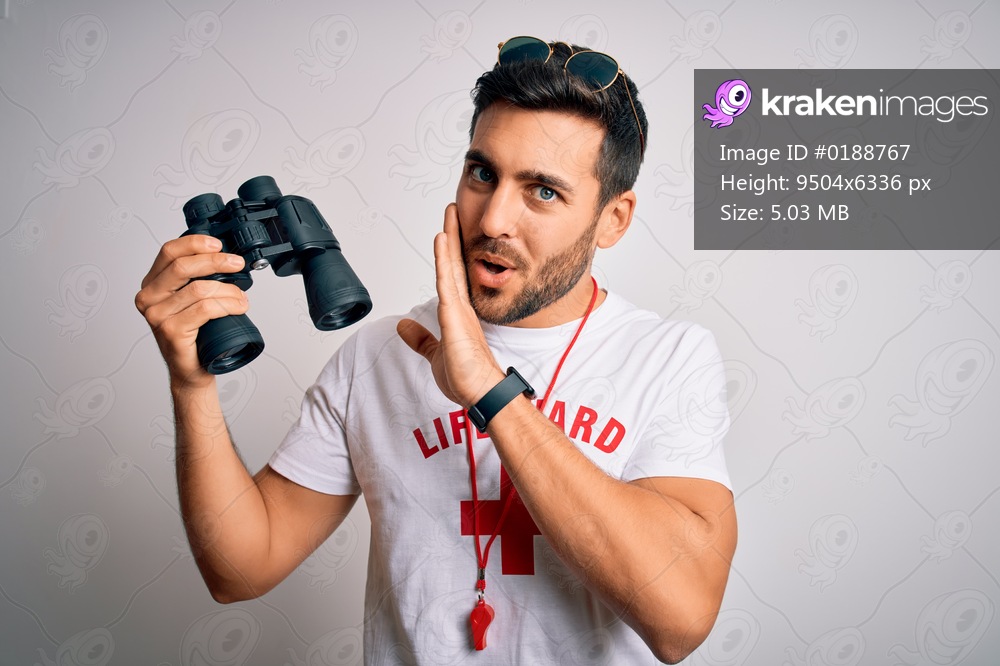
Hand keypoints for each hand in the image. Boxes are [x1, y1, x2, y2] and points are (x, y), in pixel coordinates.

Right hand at [134, 235, 248, 390]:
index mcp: (152, 285)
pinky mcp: (171, 330)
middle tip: (237, 263)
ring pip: (199, 289)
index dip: (194, 243)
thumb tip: (225, 257)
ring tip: (242, 297)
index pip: (169, 252)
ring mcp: (157, 315)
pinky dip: (227, 305)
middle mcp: (148, 298)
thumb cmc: (194, 334)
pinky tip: (238, 307)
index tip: (218, 244)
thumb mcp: (191, 300)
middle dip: (216, 261)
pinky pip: (205, 309)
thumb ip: (195, 278)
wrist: (192, 370)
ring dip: (228, 290)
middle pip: (182, 266)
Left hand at [397, 204, 503, 406]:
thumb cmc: (466, 377)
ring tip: (451, 213)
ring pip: (453, 266)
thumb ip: (420, 339)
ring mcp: (460, 310)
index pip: (452, 275)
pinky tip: (443, 240)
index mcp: (458, 313)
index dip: (450, 252)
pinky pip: (448, 281)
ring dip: (450, 238)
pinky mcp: (456, 317)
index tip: (449, 231)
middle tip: (455, 210)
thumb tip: (402, 326)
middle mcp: (461, 307)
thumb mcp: (434, 353)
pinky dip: (444, 259)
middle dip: (454, 236)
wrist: (481, 393)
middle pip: (455, 263)